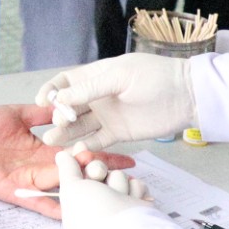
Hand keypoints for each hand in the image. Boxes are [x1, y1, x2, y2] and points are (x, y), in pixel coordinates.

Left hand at [0, 104, 131, 220]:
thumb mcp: (17, 114)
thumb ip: (40, 113)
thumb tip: (63, 106)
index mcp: (44, 150)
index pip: (78, 154)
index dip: (101, 155)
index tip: (126, 157)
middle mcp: (42, 168)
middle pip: (77, 173)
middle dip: (101, 175)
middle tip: (126, 177)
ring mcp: (31, 182)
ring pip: (64, 186)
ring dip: (84, 187)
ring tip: (107, 187)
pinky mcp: (17, 192)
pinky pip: (40, 202)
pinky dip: (55, 208)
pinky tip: (74, 212)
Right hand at [34, 53, 197, 148]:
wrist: (187, 96)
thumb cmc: (155, 77)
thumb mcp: (120, 77)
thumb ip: (90, 88)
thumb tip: (59, 98)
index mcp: (95, 76)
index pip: (65, 83)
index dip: (51, 91)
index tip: (41, 102)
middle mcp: (97, 96)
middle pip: (68, 107)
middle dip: (57, 115)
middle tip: (56, 124)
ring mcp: (107, 115)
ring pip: (79, 126)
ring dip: (65, 133)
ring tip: (52, 141)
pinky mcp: (118, 133)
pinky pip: (96, 142)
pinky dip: (84, 147)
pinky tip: (74, 152)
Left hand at [55, 150, 150, 228]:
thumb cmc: (95, 212)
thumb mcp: (71, 188)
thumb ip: (66, 169)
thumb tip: (61, 155)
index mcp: (76, 209)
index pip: (77, 177)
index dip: (80, 162)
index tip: (81, 148)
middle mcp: (97, 209)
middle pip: (99, 172)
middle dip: (99, 170)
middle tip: (98, 176)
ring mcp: (118, 208)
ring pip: (119, 177)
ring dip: (118, 183)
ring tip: (118, 198)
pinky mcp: (137, 207)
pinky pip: (136, 185)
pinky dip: (135, 190)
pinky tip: (132, 202)